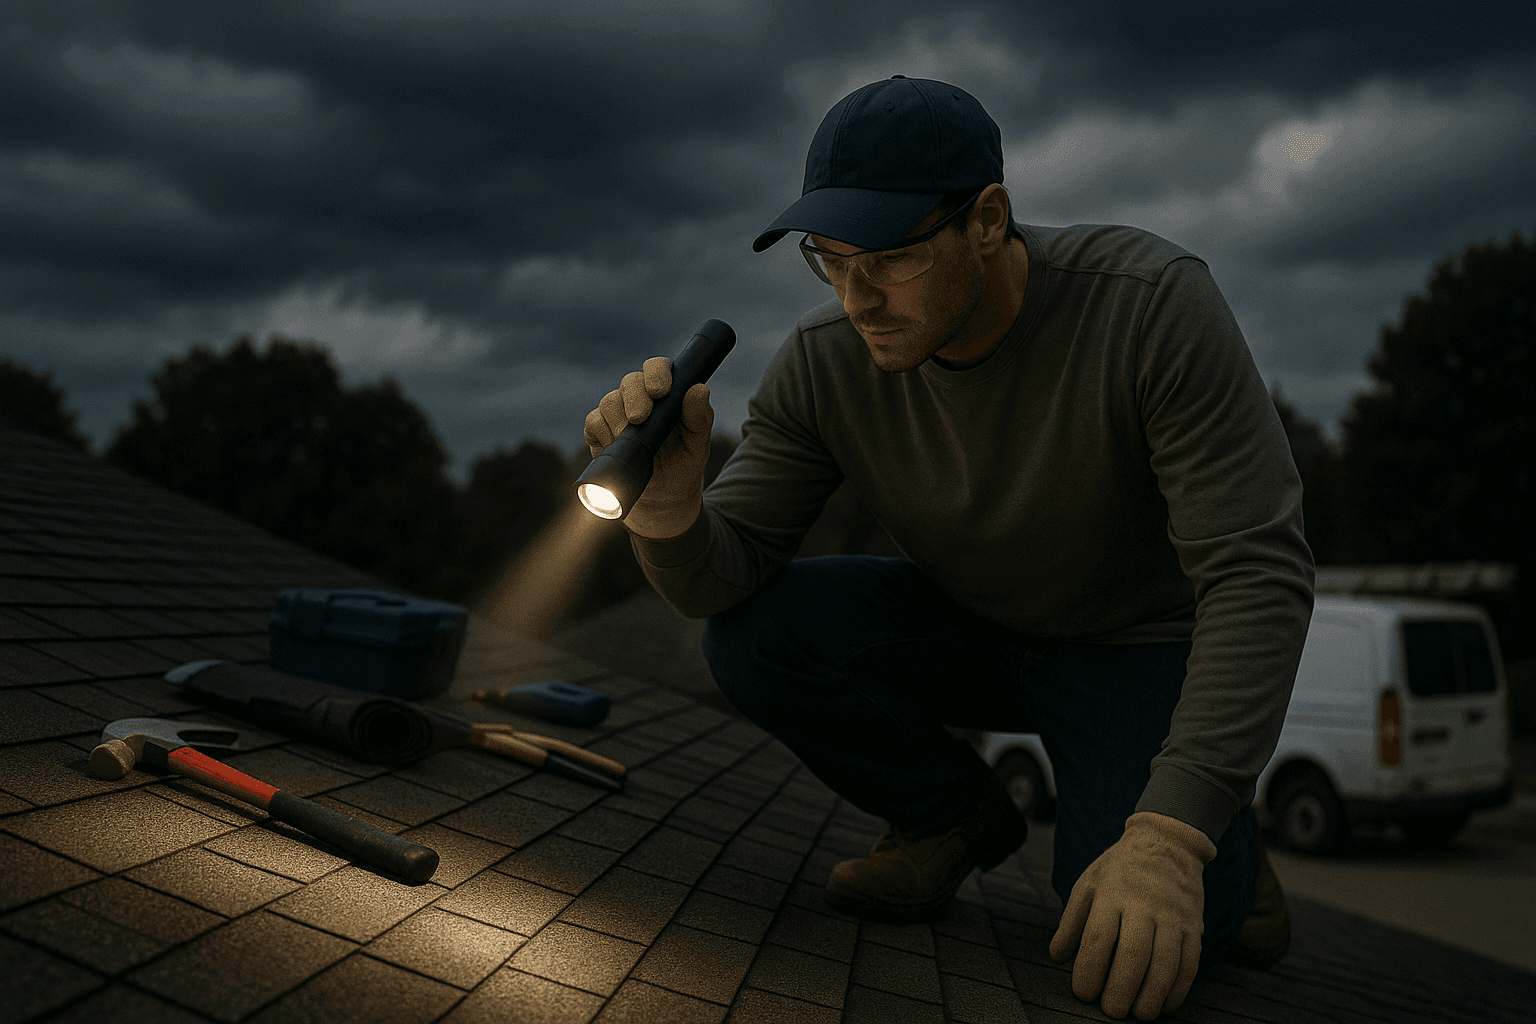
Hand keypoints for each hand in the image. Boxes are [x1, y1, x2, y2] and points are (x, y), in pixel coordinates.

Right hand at [583, 356, 714, 538]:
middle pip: (630, 381)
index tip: (660, 391)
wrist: (662, 497)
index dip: (656, 374)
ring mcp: (618, 412)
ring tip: (633, 442)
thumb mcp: (697, 444)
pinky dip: (603, 434)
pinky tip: (616, 447)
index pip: (657, 368)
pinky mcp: (600, 429)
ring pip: (610, 401)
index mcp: (667, 393)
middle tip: (640, 419)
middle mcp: (641, 396)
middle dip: (634, 398)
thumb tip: (699, 389)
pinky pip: (594, 422)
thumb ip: (700, 417)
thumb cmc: (684, 465)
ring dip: (619, 421)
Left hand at [1048, 811, 1216, 1019]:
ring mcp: (1172, 915)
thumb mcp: (1088, 883)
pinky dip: (1180, 987)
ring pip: (1165, 962)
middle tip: (1111, 1011)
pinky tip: (1167, 1004)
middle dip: (1121, 989)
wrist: (1167, 842)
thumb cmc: (1120, 868)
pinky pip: (1190, 961)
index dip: (1089, 970)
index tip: (1083, 992)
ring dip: (1152, 994)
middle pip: (1134, 954)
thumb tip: (1058, 956)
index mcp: (1112, 893)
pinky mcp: (1194, 924)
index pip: (1099, 938)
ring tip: (1139, 1014)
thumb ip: (1071, 921)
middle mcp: (1143, 904)